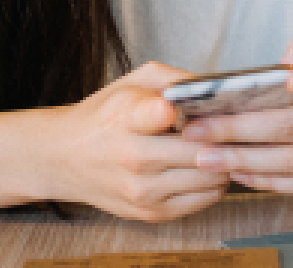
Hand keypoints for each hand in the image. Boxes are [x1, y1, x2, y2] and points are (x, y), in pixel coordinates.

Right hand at [51, 62, 228, 220]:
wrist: (65, 159)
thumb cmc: (104, 117)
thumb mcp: (131, 82)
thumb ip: (173, 79)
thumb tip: (213, 89)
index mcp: (125, 118)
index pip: (155, 114)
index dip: (178, 108)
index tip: (184, 106)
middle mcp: (133, 157)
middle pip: (200, 150)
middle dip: (221, 137)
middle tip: (227, 127)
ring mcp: (142, 190)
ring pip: (209, 177)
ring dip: (221, 161)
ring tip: (217, 147)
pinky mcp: (151, 213)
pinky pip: (204, 199)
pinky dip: (213, 182)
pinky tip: (203, 167)